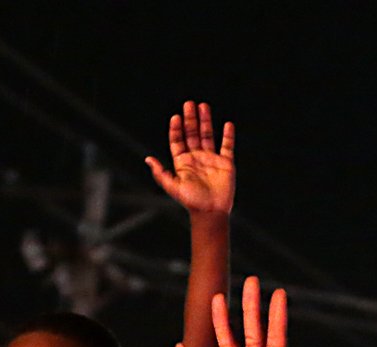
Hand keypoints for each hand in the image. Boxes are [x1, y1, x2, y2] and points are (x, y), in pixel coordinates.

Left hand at [145, 101, 234, 216]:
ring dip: (205, 121)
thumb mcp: (173, 187)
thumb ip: (160, 173)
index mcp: (183, 162)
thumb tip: (148, 159)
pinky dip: (228, 135)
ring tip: (203, 106)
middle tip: (189, 103)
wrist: (211, 212)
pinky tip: (227, 124)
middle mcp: (196, 158)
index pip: (178, 141)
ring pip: (208, 135)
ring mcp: (211, 159)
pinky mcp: (226, 163)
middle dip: (190, 119)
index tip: (176, 117)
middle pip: (192, 134)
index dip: (176, 129)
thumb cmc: (191, 202)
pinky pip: (227, 146)